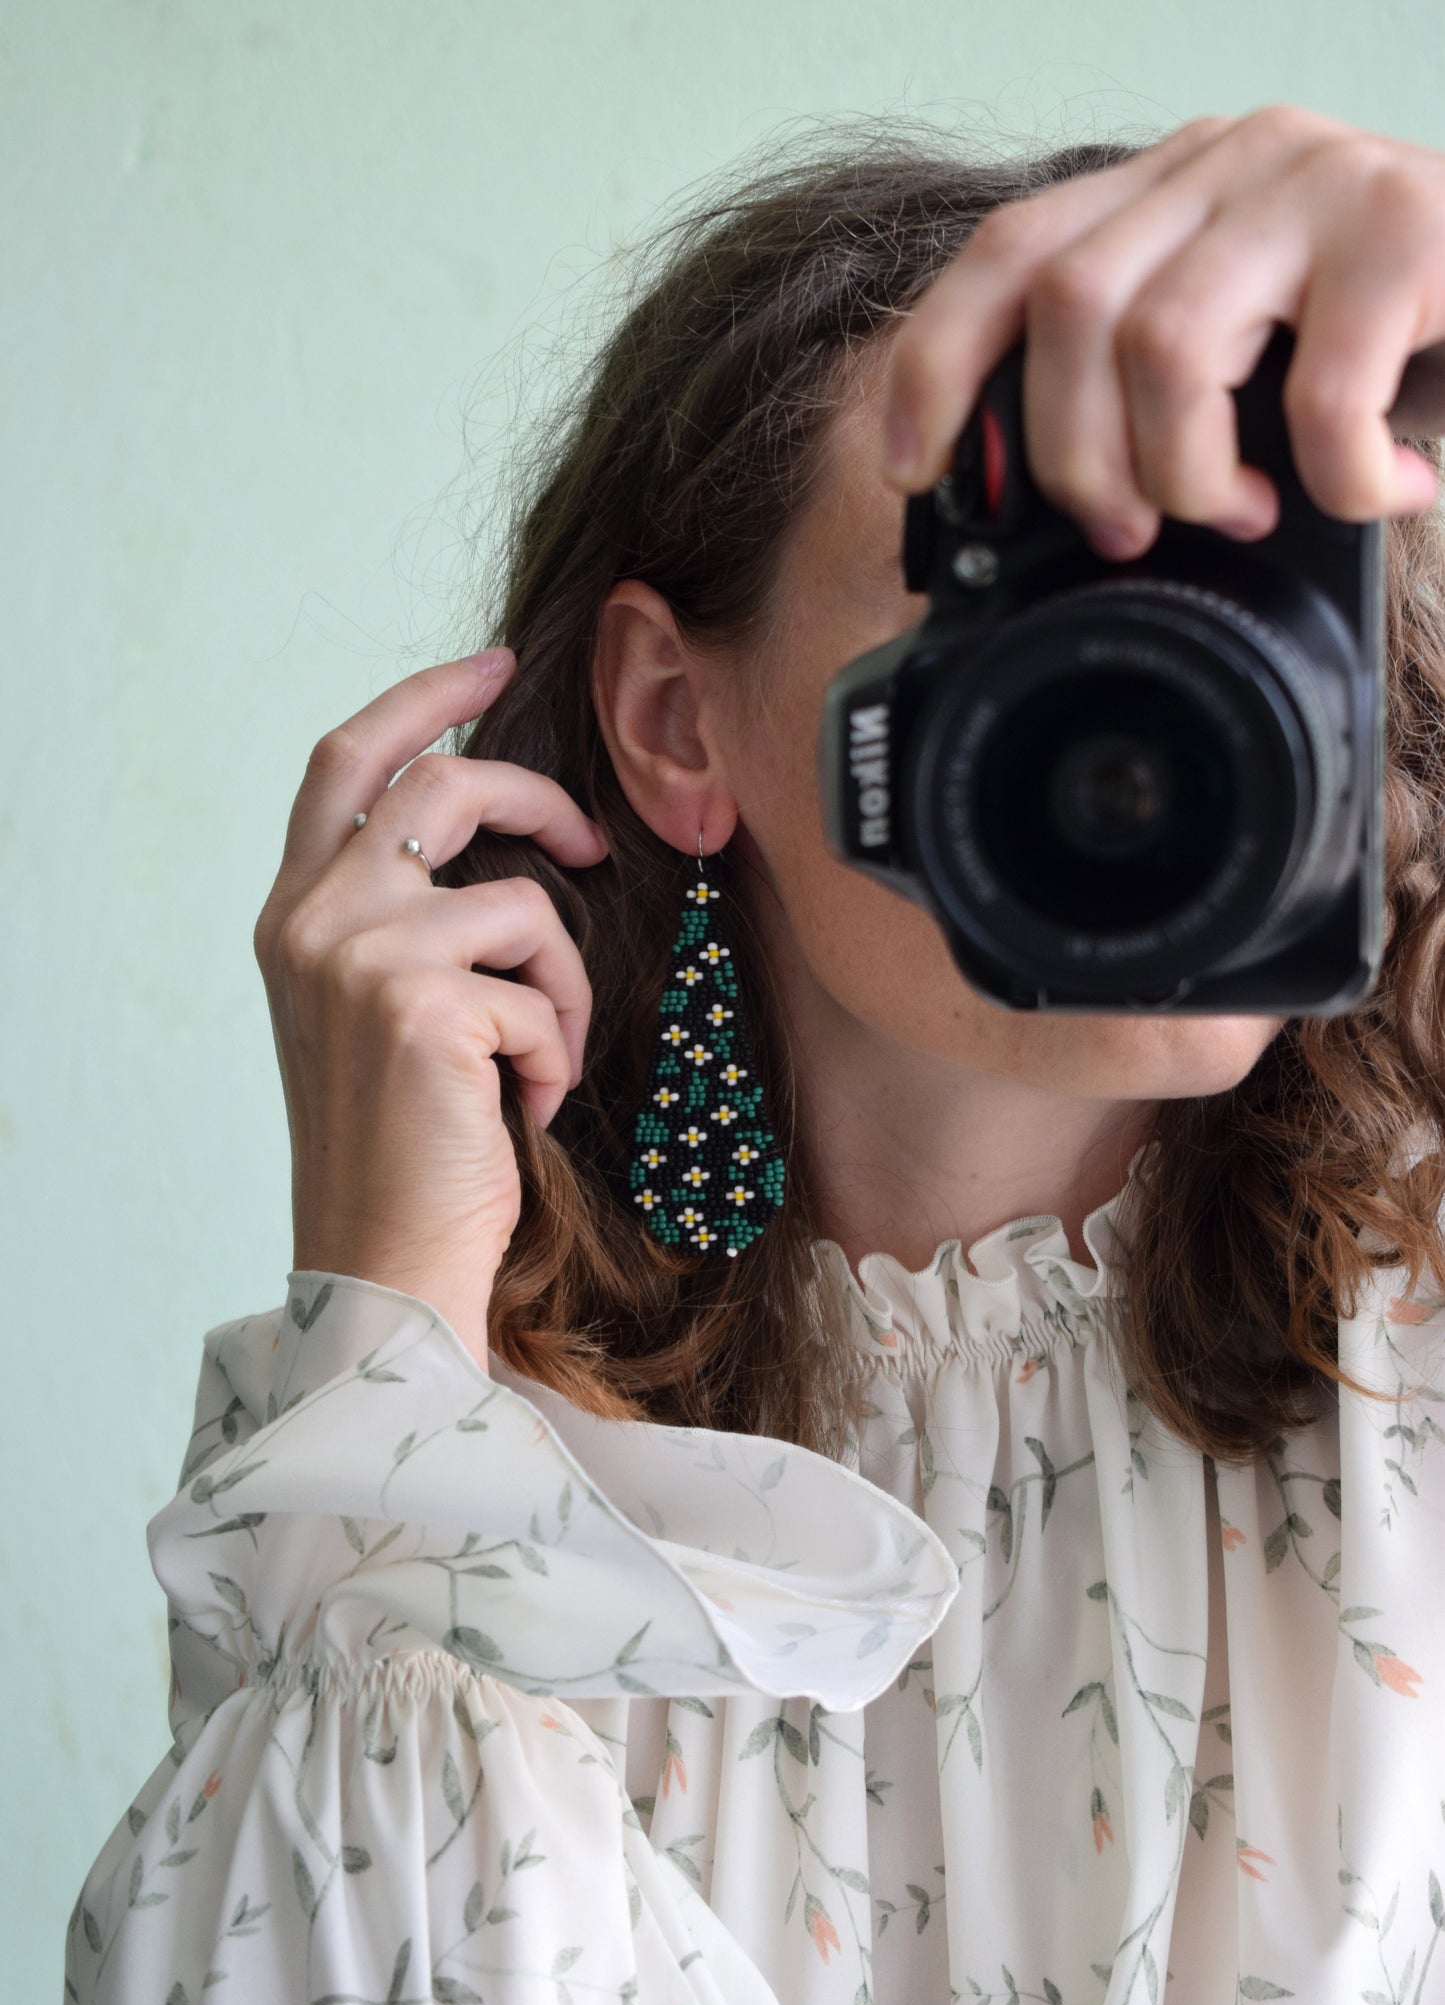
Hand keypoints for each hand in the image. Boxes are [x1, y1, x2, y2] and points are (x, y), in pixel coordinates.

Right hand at [251, 651, 609, 1367]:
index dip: (422, 697)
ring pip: (523, 903)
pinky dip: (556, 1052)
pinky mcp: (422, 1003)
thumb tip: (495, 850)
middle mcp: (311, 919)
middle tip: (590, 839)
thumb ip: (401, 920)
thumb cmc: (401, 1147)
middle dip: (538, 796)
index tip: (492, 663)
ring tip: (538, 1066)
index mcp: (293, 915)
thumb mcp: (373, 1012)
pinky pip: (543, 991)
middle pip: (443, 782)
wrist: (384, 1260)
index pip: (347, 762)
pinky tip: (520, 1112)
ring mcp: (359, 955)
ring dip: (562, 987)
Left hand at [881, 104, 1444, 556]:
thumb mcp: (1250, 358)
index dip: (938, 365)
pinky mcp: (1407, 226)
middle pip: (1069, 309)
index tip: (916, 471)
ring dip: (1187, 473)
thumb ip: (1150, 388)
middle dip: (1077, 459)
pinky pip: (1320, 390)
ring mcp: (1317, 180)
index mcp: (1170, 189)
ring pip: (1165, 344)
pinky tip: (1378, 492)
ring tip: (1247, 511)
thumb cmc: (1394, 345)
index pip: (1008, 250)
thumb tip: (1052, 508)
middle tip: (1132, 529)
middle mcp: (1230, 159)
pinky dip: (1337, 480)